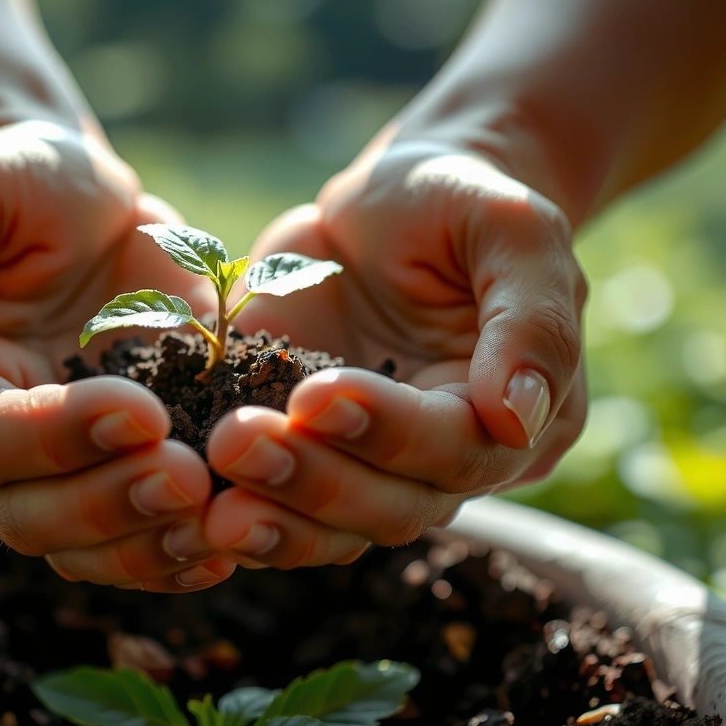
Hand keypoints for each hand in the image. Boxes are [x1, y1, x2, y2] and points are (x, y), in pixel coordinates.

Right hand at [0, 121, 233, 591]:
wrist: (76, 187)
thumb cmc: (6, 180)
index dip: (56, 439)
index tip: (138, 412)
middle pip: (33, 513)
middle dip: (110, 503)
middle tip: (186, 479)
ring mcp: (66, 457)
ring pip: (86, 542)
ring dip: (149, 543)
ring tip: (216, 520)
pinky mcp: (128, 455)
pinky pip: (140, 527)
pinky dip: (179, 546)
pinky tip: (227, 546)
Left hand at [203, 139, 586, 568]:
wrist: (391, 199)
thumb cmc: (459, 199)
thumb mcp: (512, 231)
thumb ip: (532, 319)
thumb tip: (519, 418)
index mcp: (508, 414)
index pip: (456, 449)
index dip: (387, 432)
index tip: (316, 395)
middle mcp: (442, 457)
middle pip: (391, 505)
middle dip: (314, 482)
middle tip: (237, 442)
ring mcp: (368, 459)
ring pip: (333, 526)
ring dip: (273, 517)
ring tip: (211, 504)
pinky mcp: (306, 448)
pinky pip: (279, 503)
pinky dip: (242, 509)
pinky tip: (193, 505)